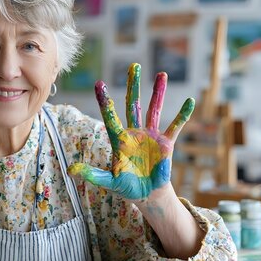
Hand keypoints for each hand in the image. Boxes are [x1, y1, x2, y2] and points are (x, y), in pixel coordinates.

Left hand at [68, 63, 193, 199]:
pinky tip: (190, 101)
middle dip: (133, 86)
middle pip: (133, 105)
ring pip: (154, 109)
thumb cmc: (126, 186)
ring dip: (158, 92)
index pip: (110, 117)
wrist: (147, 194)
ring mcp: (151, 136)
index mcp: (119, 140)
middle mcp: (135, 133)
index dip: (105, 101)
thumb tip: (70, 170)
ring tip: (161, 74)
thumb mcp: (108, 181)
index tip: (98, 83)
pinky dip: (182, 115)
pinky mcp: (166, 143)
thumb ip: (91, 174)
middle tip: (133, 66)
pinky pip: (175, 126)